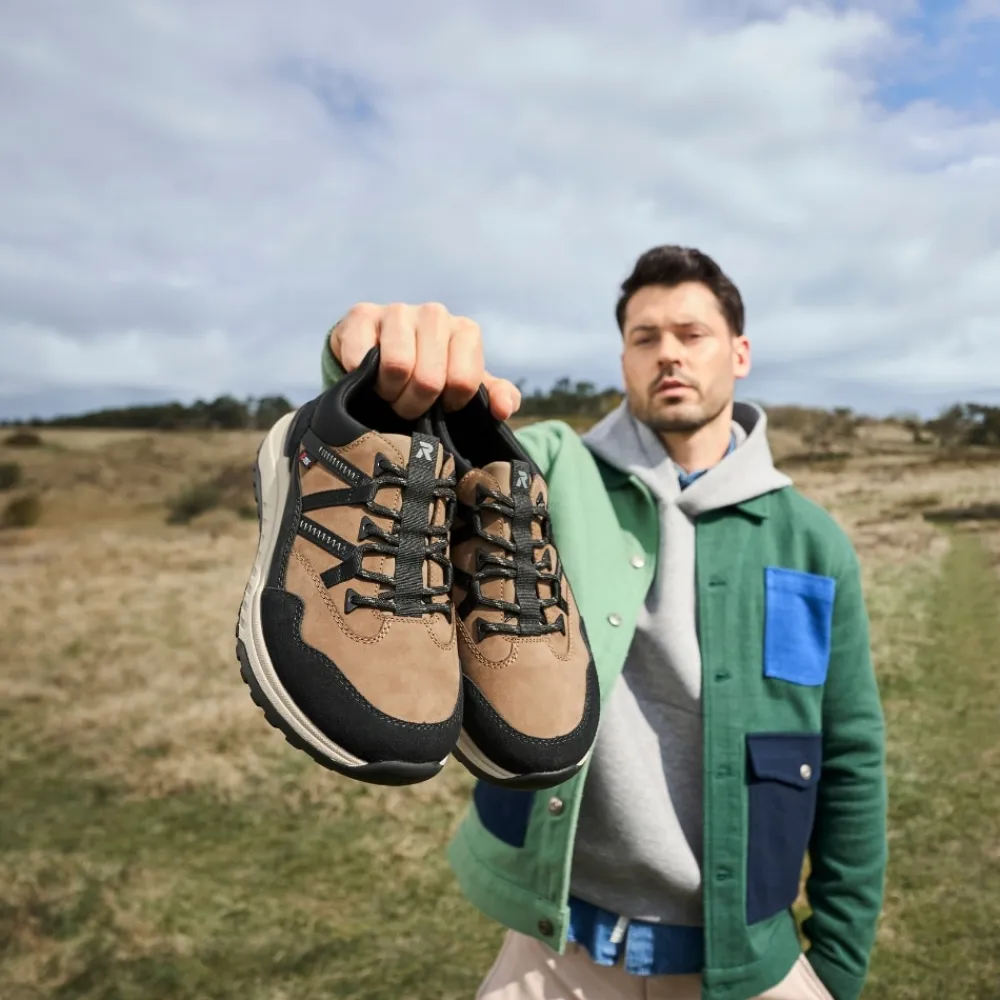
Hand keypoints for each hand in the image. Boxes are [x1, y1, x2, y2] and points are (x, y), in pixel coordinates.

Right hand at [329, 303, 521, 421]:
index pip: (462, 382)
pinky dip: (361, 376)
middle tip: (406, 405)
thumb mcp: (465, 389)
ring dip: (388, 392)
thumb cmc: (429, 375)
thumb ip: (495, 397)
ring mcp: (398, 311)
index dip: (448, 405)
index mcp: (465, 331)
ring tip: (387, 391)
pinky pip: (361, 357)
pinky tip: (364, 375)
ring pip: (396, 366)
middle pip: (428, 379)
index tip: (440, 405)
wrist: (379, 356)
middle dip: (414, 405)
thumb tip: (502, 408)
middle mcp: (435, 314)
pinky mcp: (362, 315)